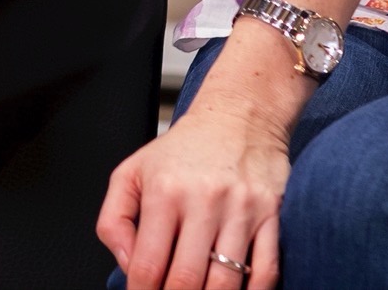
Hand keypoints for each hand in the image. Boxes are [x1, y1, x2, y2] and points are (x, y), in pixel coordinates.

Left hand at [99, 40, 301, 289]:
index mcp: (163, 191)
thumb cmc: (183, 150)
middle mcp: (203, 200)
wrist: (240, 115)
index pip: (148, 264)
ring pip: (226, 282)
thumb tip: (126, 265)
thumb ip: (114, 219)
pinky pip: (267, 271)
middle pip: (186, 279)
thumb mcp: (131, 172)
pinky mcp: (272, 216)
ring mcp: (241, 210)